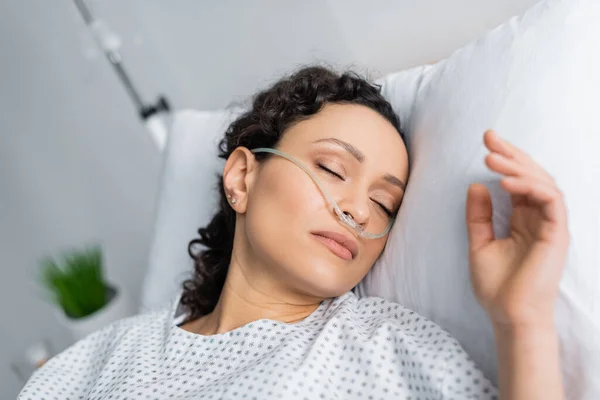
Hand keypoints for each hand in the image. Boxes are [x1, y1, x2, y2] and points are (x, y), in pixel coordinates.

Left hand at [466, 130, 569, 329]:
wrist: (509, 315)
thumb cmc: (497, 285)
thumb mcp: (479, 244)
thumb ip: (479, 216)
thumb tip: (476, 185)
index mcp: (522, 218)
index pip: (517, 181)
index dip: (505, 159)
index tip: (486, 141)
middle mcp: (538, 217)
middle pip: (531, 176)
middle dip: (511, 154)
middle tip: (489, 138)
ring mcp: (549, 224)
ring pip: (542, 183)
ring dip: (518, 168)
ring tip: (492, 160)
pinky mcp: (557, 233)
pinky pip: (551, 201)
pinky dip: (531, 188)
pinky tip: (506, 184)